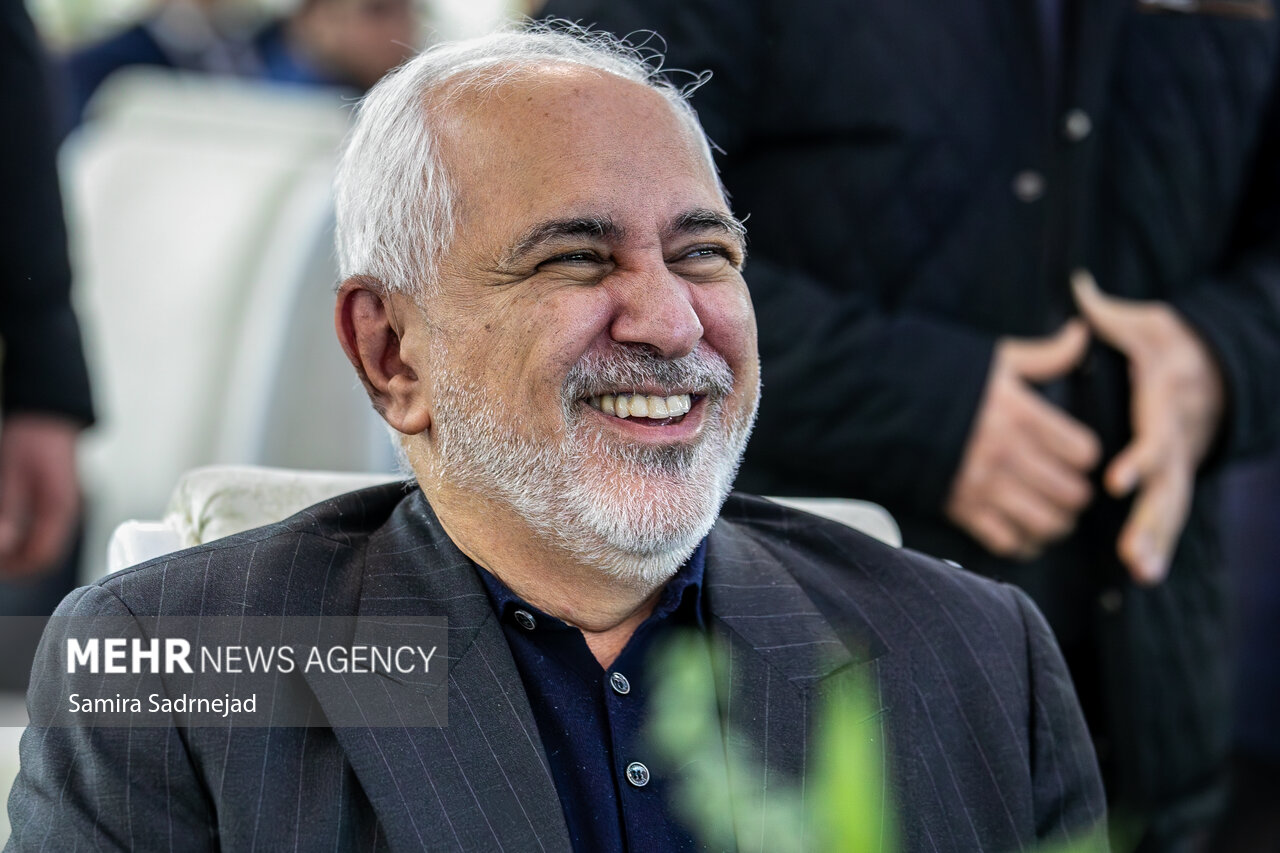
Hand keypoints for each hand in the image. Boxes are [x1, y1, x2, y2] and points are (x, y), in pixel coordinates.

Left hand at [0, 414, 81, 577]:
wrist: (48, 417)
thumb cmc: (31, 440)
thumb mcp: (12, 474)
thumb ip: (8, 511)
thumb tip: (3, 545)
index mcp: (58, 508)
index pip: (41, 555)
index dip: (14, 567)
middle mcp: (64, 513)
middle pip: (43, 557)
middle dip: (14, 564)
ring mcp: (62, 510)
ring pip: (42, 547)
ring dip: (17, 554)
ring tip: (0, 546)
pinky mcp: (55, 505)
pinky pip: (41, 534)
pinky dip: (22, 540)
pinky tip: (6, 532)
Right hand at [946, 321, 1101, 559]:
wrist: (875, 401)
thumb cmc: (936, 376)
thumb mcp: (994, 359)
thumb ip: (1043, 355)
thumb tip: (1082, 334)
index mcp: (1021, 413)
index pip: (1083, 451)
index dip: (1084, 456)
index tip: (1074, 455)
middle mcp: (1008, 452)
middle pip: (1071, 493)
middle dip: (1075, 494)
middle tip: (1068, 489)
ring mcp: (984, 484)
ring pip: (1046, 523)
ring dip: (1055, 522)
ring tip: (1051, 514)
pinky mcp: (959, 507)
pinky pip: (1007, 541)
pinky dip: (1021, 542)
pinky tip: (1022, 531)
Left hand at [1072, 271, 1223, 584]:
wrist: (1201, 365)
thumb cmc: (1159, 345)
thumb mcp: (1140, 324)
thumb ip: (1108, 315)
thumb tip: (1080, 287)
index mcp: (1163, 406)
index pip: (1152, 437)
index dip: (1138, 459)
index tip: (1115, 481)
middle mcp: (1175, 441)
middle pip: (1166, 487)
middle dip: (1151, 522)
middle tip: (1131, 555)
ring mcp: (1178, 464)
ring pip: (1170, 508)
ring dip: (1156, 542)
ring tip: (1140, 573)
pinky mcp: (1172, 479)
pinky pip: (1167, 516)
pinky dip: (1160, 545)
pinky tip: (1145, 574)